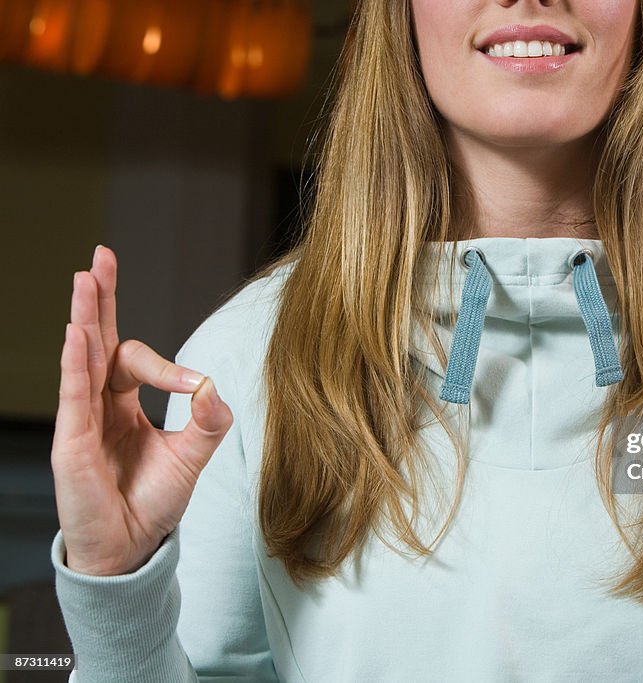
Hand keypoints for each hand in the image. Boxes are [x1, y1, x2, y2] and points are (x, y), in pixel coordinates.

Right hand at [51, 245, 233, 575]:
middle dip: (99, 298)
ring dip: (84, 315)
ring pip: (81, 357)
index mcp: (123, 403)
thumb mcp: (192, 456)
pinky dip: (76, 362)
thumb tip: (214, 384)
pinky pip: (73, 394)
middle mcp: (98, 404)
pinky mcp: (70, 443)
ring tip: (85, 277)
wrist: (133, 546)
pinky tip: (77, 332)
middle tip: (100, 257)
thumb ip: (208, 420)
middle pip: (96, 339)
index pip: (135, 360)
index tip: (197, 387)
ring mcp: (80, 420)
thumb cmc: (154, 501)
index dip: (169, 368)